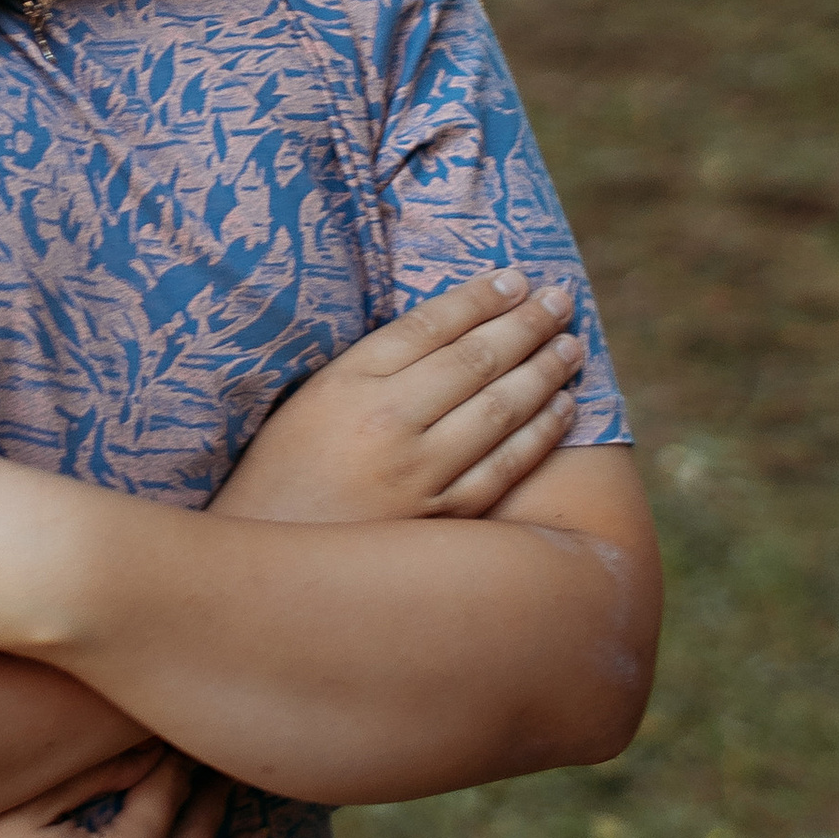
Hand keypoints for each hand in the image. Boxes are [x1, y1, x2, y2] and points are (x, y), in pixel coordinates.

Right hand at [213, 271, 583, 527]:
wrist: (267, 560)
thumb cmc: (283, 474)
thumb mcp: (308, 402)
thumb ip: (370, 368)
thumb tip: (446, 328)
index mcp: (346, 382)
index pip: (430, 324)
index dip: (481, 297)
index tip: (516, 277)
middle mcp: (386, 421)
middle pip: (475, 358)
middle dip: (528, 323)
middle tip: (561, 299)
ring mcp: (416, 472)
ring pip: (500, 407)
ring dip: (545, 370)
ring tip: (571, 346)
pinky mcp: (438, 516)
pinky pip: (505, 466)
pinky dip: (541, 432)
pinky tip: (563, 407)